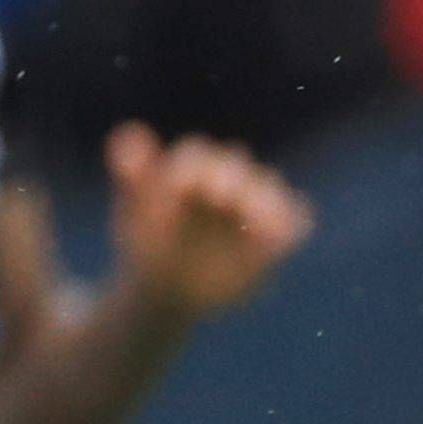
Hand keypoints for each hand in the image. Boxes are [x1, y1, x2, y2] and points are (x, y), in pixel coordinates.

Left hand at [106, 127, 312, 317]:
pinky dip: (290, 223)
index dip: (190, 169)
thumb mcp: (135, 215)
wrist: (169, 289)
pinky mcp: (275, 235)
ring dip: (262, 198)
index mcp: (189, 169)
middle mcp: (225, 179)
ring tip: (253, 218)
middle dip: (228, 177)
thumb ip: (133, 176)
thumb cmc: (148, 247)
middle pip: (235, 165)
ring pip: (267, 188)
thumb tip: (129, 134)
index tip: (178, 187)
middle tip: (217, 195)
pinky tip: (278, 236)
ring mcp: (253, 204)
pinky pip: (293, 221)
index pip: (196, 158)